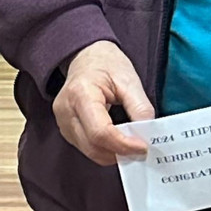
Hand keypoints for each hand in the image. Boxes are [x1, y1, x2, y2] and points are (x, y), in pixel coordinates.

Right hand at [54, 40, 155, 167]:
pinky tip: (117, 141)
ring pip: (90, 151)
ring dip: (113, 153)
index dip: (123, 145)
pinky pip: (87, 148)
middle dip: (120, 152)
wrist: (86, 57)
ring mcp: (63, 122)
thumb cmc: (106, 64)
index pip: (100, 132)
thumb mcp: (129, 79)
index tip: (143, 147)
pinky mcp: (66, 129)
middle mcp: (66, 110)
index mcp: (81, 94)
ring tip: (131, 144)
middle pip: (93, 146)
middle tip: (141, 149)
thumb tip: (147, 134)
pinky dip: (105, 149)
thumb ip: (140, 107)